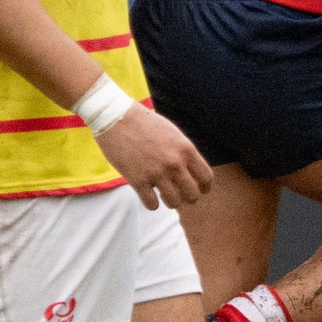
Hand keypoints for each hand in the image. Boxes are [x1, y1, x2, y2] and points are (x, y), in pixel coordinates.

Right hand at [95, 105, 214, 209]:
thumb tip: (190, 169)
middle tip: (181, 195)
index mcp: (186, 150)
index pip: (206, 177)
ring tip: (164, 197)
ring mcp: (156, 173)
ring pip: (174, 202)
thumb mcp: (172, 133)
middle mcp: (174, 163)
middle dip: (188, 198)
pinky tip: (148, 197)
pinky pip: (151, 204)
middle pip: (192, 194)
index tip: (202, 190)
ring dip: (170, 202)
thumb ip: (183, 151)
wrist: (116, 117)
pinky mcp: (137, 180)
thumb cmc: (144, 123)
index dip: (205, 187)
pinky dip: (151, 204)